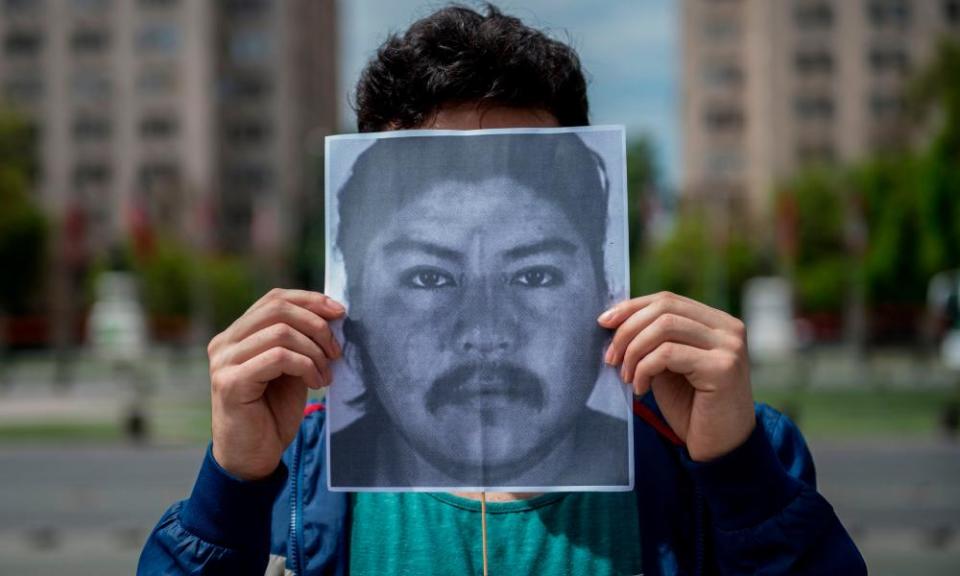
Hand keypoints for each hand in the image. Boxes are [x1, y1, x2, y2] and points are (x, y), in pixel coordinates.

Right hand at [208, 288, 344, 479]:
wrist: (252, 458)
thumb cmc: (272, 414)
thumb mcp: (291, 369)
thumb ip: (300, 342)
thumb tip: (331, 314)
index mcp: (237, 334)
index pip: (275, 299)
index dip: (310, 300)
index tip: (340, 312)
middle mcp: (225, 343)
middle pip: (277, 309)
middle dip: (316, 325)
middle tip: (336, 350)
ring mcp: (224, 362)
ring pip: (280, 332)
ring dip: (314, 351)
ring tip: (326, 374)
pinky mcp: (230, 382)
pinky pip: (278, 357)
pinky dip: (305, 366)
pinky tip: (316, 383)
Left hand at [598, 291, 754, 461]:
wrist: (721, 450)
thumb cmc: (691, 409)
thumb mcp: (668, 367)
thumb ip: (653, 341)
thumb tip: (614, 320)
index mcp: (717, 322)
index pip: (667, 300)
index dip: (631, 307)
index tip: (603, 323)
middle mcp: (728, 328)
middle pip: (664, 308)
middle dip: (627, 330)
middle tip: (610, 358)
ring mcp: (729, 346)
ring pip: (664, 327)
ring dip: (634, 351)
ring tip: (625, 376)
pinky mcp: (723, 368)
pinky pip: (668, 354)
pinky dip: (644, 369)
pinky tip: (640, 389)